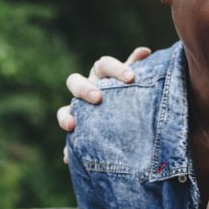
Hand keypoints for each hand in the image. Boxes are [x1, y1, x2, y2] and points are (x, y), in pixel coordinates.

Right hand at [57, 47, 150, 162]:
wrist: (130, 121)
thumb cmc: (132, 94)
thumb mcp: (136, 83)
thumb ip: (138, 67)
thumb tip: (145, 50)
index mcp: (102, 73)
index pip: (103, 65)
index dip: (116, 68)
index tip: (131, 78)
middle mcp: (86, 89)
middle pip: (74, 81)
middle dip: (85, 89)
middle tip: (98, 98)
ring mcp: (78, 110)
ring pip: (63, 109)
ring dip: (65, 116)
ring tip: (72, 125)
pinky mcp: (77, 132)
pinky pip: (67, 140)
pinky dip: (67, 149)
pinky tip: (68, 157)